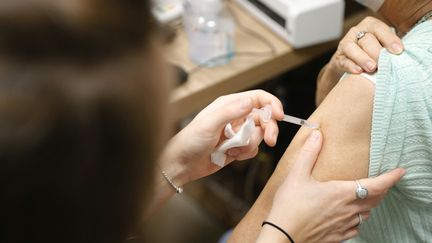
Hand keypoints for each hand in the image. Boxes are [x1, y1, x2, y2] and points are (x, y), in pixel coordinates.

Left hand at [160, 90, 283, 185]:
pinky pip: (253, 149)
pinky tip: (231, 155)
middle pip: (264, 117)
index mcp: (229, 104)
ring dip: (250, 145)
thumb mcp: (209, 124)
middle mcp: (235, 116)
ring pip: (259, 135)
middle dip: (269, 129)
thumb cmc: (190, 141)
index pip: (258, 98)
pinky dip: (246, 154)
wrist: (182, 164)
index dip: (272, 105)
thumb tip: (251, 102)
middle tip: (271, 141)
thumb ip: (230, 112)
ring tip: (233, 150)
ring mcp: (237, 132)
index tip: (280, 116)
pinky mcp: (237, 147)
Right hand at [259, 130, 404, 242]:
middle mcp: (348, 210)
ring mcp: (344, 225)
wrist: (282, 235)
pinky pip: (356, 227)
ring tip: (367, 197)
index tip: (400, 172)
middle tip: (384, 182)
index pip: (376, 186)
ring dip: (371, 204)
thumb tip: (317, 134)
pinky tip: (350, 217)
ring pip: (366, 214)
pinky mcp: (337, 236)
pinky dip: (359, 219)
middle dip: (382, 190)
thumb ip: (309, 153)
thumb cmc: (289, 206)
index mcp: (341, 193)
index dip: (391, 178)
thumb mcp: (297, 175)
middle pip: (375, 200)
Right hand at [330, 16, 402, 74]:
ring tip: (372, 68)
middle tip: (384, 63)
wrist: (353, 62)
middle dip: (376, 52)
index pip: (379, 28)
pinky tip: (359, 71)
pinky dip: (351, 66)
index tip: (398, 50)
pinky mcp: (338, 58)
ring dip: (362, 58)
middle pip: (366, 40)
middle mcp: (356, 32)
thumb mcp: (383, 45)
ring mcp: (345, 44)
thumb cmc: (374, 52)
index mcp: (370, 25)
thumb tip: (400, 54)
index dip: (389, 39)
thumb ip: (389, 47)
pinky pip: (344, 61)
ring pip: (351, 48)